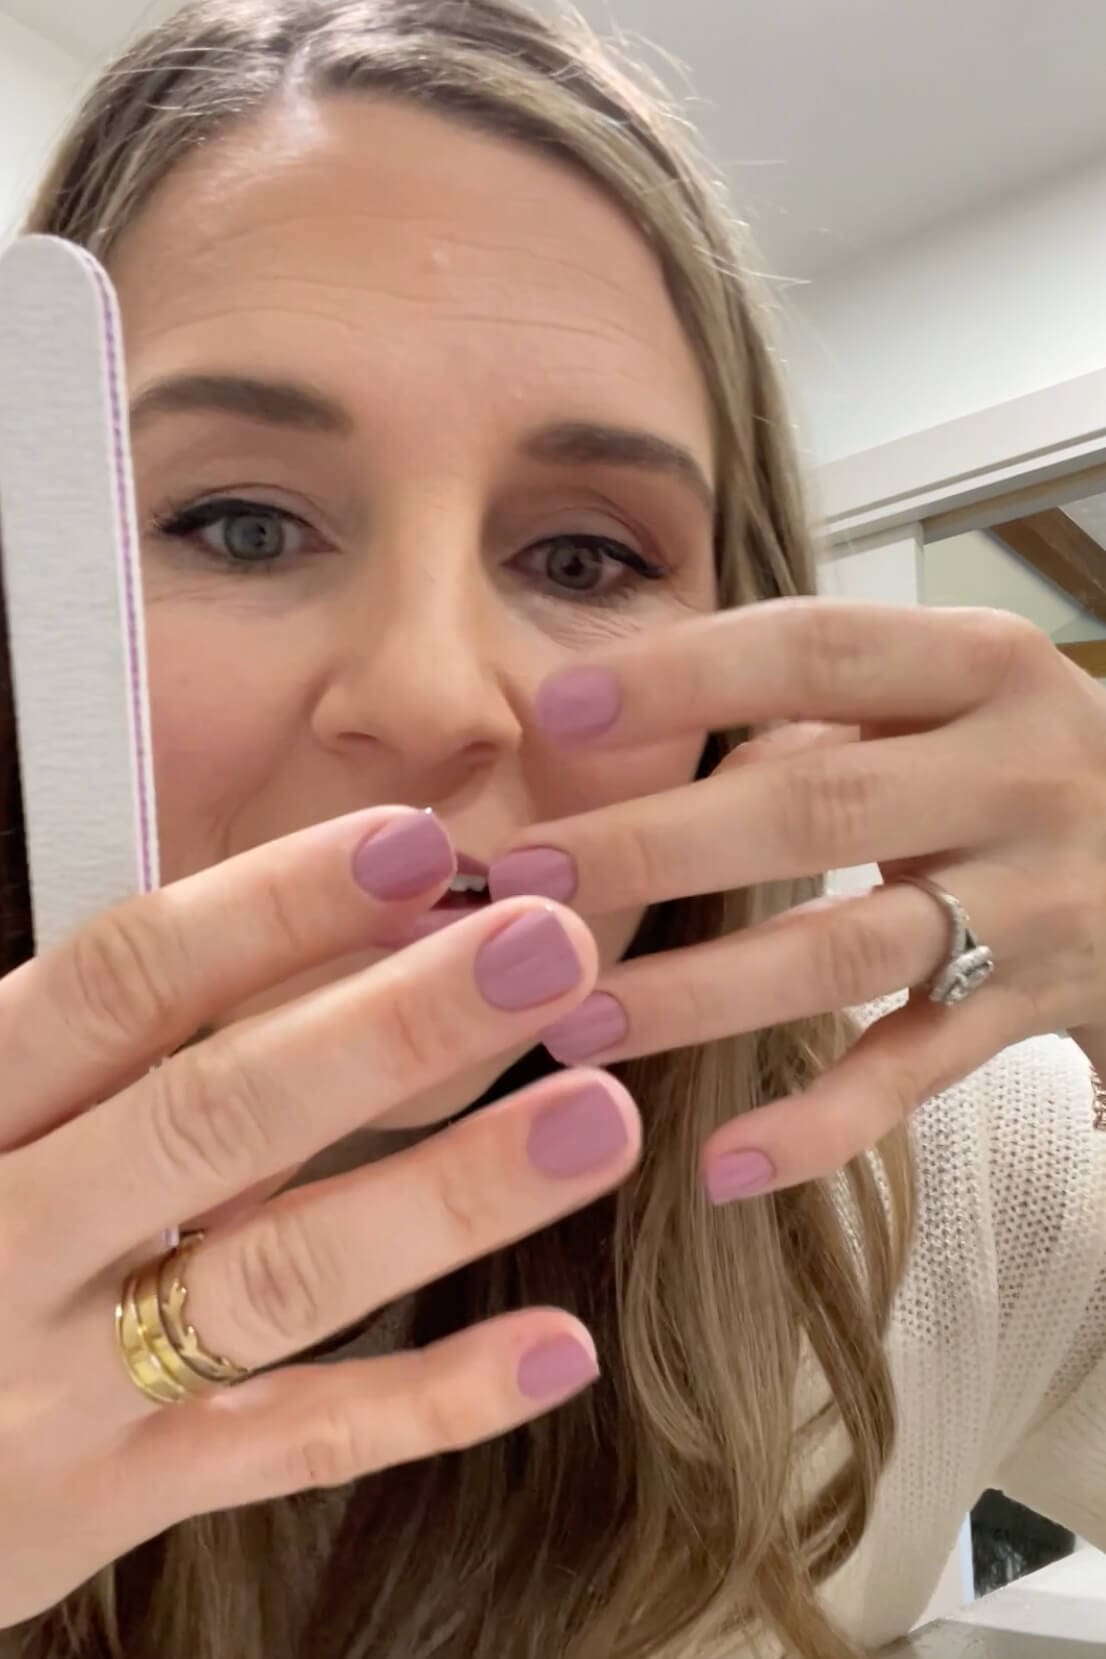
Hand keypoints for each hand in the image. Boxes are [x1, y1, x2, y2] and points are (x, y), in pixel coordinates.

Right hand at [0, 807, 638, 1626]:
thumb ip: (100, 1051)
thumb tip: (298, 921)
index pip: (125, 983)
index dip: (275, 906)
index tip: (417, 846)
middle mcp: (3, 1238)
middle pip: (216, 1116)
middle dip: (395, 1028)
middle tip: (549, 949)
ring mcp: (54, 1383)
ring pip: (275, 1279)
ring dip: (449, 1195)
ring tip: (596, 1120)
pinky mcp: (106, 1496)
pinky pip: (289, 1443)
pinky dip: (428, 1399)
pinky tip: (558, 1347)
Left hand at [487, 598, 1105, 1199]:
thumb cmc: (1017, 757)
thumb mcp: (947, 696)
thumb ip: (813, 710)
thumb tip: (648, 759)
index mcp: (983, 665)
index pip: (816, 648)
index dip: (682, 676)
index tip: (554, 707)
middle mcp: (1018, 773)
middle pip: (814, 806)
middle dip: (655, 846)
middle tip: (526, 881)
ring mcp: (1035, 900)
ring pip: (847, 951)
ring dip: (701, 994)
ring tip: (577, 1021)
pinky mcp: (1034, 1008)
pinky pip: (916, 1074)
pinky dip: (820, 1126)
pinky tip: (719, 1164)